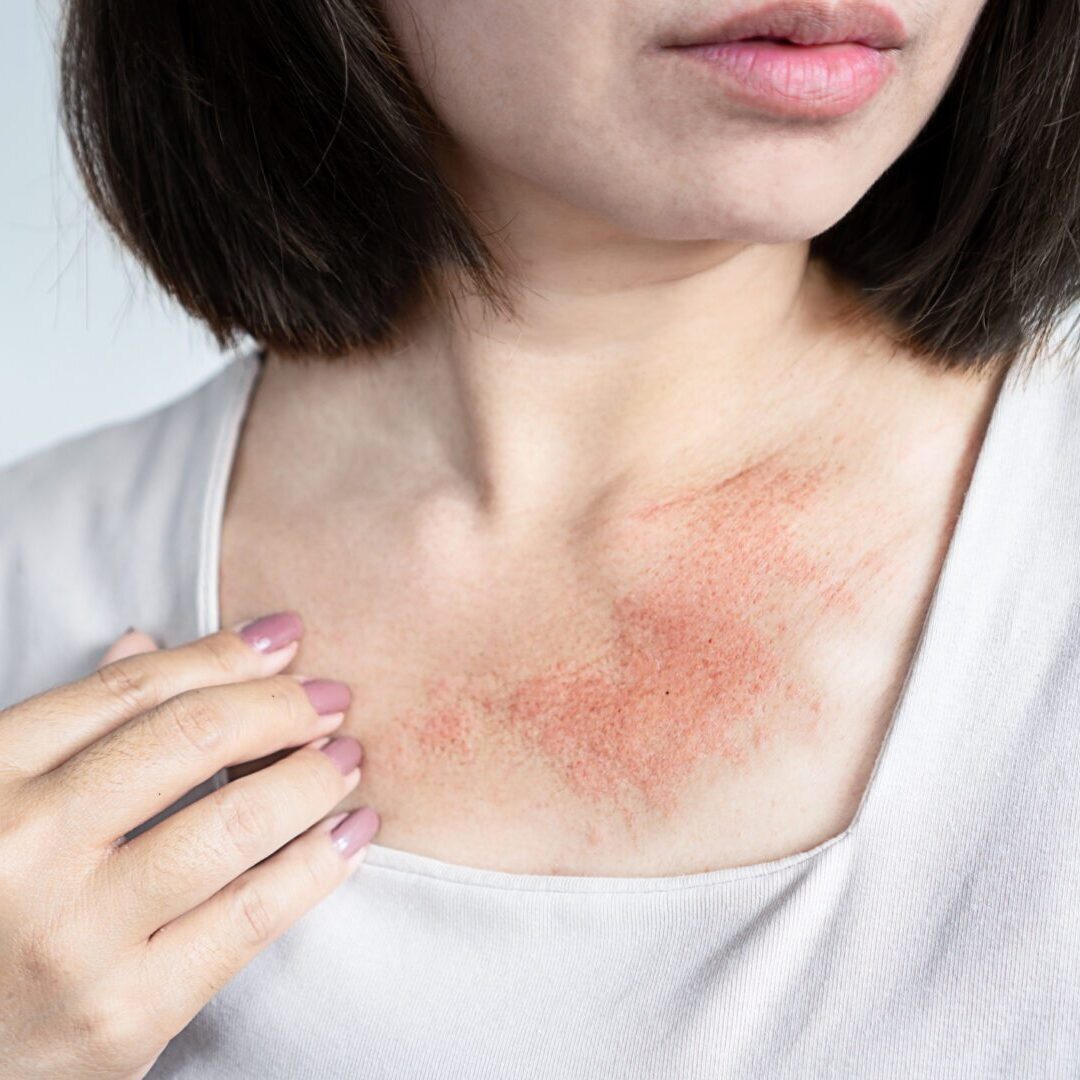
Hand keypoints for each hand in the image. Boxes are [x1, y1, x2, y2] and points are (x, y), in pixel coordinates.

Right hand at [0, 613, 379, 1078]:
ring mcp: (74, 939)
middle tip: (331, 697)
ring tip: (347, 760)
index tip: (285, 637)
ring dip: (312, 778)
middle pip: (192, 738)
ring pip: (236, 823)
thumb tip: (147, 643)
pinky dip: (320, 864)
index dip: (224, 653)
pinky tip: (353, 833)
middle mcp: (23, 850)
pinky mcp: (125, 1016)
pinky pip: (253, 916)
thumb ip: (69, 729)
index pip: (132, 691)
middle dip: (281, 705)